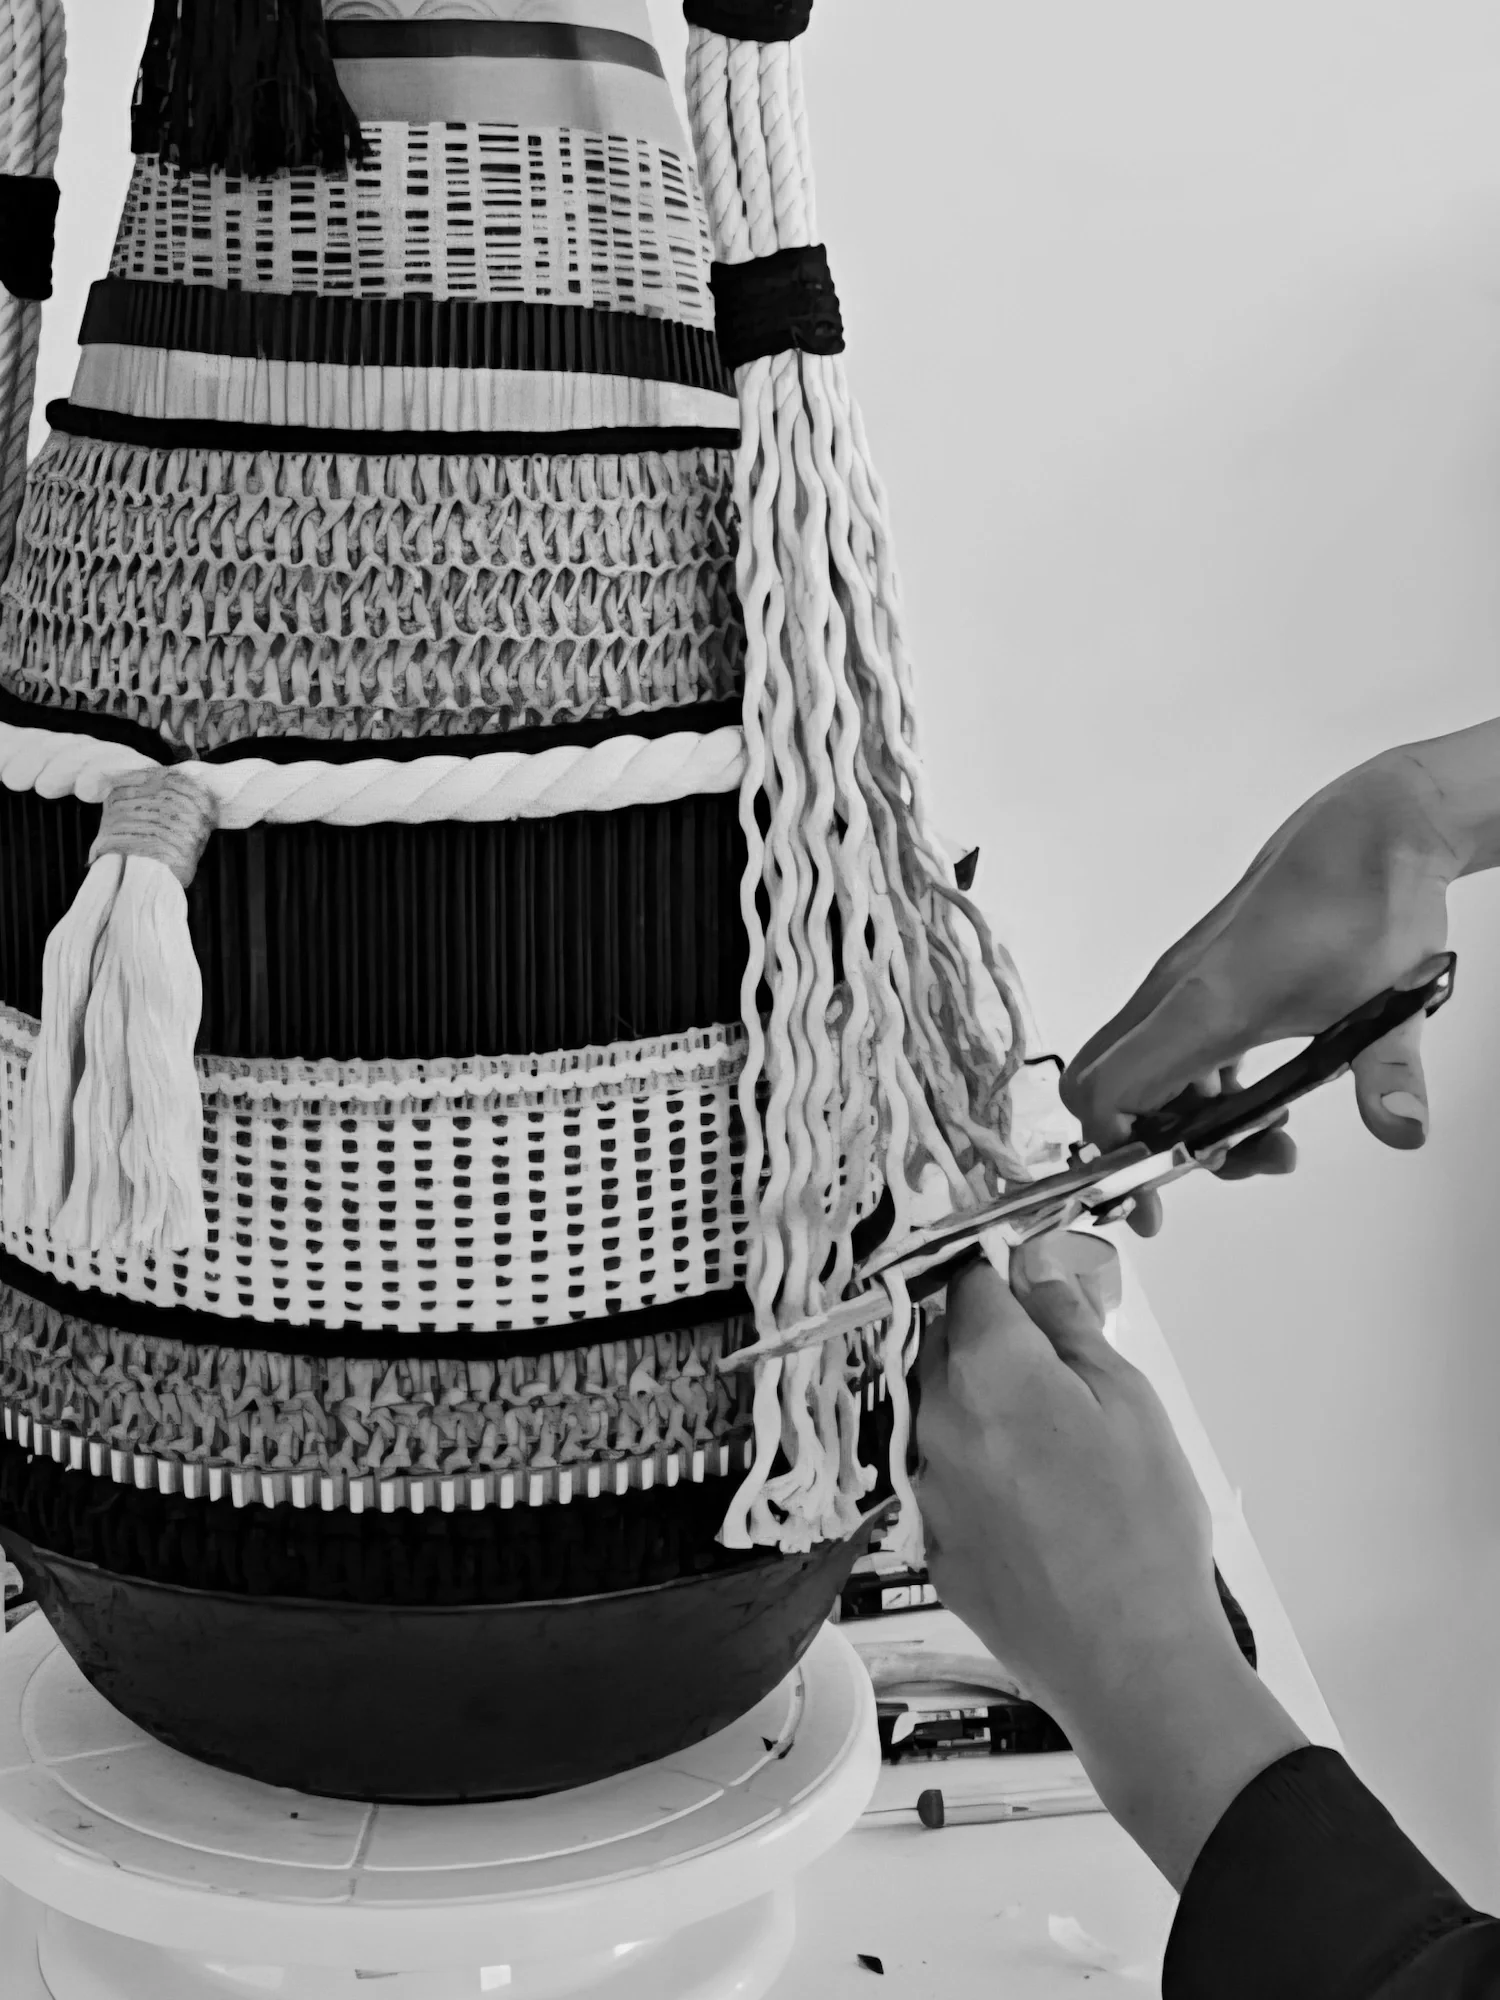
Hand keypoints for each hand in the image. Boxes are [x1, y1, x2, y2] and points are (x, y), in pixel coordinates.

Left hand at [913, 1233, 1305, 1887]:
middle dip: (989, 1340)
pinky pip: (944, 1476)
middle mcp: (934, 1417)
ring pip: (940, 1410)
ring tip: (1053, 1445)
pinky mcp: (929, 1542)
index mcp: (984, 1367)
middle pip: (944, 1344)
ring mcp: (925, 1483)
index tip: (1030, 1283)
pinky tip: (1032, 1501)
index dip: (1002, 1274)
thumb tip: (1036, 1274)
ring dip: (981, 1406)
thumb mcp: (1128, 1399)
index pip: (969, 1283)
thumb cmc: (1141, 1525)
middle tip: (1057, 1368)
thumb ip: (1070, 1325)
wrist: (1127, 1659)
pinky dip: (978, 1470)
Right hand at [1061, 752, 1458, 1235]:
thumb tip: (1403, 1129)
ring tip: (1268, 1140)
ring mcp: (1180, 985)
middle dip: (1141, 1146)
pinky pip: (1164, 1048)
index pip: (1110, 1092)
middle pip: (1103, 1086)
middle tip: (1207, 1172)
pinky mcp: (1198, 980)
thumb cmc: (1366, 905)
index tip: (1155, 1197)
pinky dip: (1193, 1089)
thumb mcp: (1387, 1003)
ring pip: (1137, 1070)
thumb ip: (1389, 1075)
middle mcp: (1174, 995)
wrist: (1365, 832)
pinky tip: (1263, 1098)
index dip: (1116, 1155)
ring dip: (1181, 1120)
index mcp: (1203, 1007)